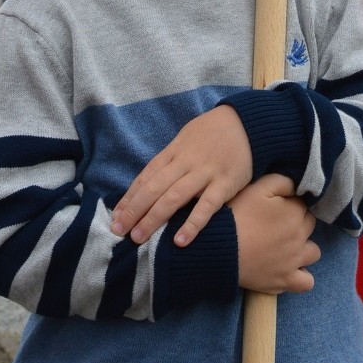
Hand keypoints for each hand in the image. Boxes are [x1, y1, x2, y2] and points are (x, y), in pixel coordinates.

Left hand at [111, 104, 251, 247]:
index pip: (146, 176)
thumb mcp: (186, 138)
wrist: (247, 122)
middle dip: (135, 210)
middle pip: (155, 188)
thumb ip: (170, 159)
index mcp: (174, 151)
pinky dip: (193, 223)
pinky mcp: (225, 183)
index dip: (130, 197)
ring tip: (139, 238)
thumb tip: (148, 182)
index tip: (115, 216)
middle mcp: (185, 162)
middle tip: (118, 232)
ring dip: (154, 218)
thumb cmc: (212, 133)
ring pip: (174, 196)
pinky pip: (207, 206)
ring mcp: (205, 172)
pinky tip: (180, 241)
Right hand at [230, 174, 318, 294]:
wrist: (222, 247)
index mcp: (295, 212)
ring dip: (304, 248)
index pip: (303, 204)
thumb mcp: (259, 187)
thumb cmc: (239, 213)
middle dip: (298, 222)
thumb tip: (297, 186)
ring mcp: (295, 261)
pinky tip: (290, 268)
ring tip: (286, 246)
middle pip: (309, 225)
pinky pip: (307, 282)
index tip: (276, 207)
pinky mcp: (286, 280)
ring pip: (313, 252)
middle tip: (278, 224)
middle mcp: (300, 236)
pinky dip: (302, 276)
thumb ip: (283, 181)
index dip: (290, 203)